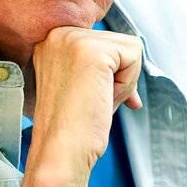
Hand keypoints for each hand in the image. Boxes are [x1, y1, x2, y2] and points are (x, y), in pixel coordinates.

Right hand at [28, 26, 143, 172]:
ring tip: (94, 100)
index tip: (99, 96)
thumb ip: (100, 64)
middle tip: (92, 101)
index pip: (104, 41)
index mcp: (52, 42)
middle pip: (118, 42)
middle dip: (118, 76)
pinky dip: (127, 83)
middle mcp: (58, 34)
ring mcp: (72, 40)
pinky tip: (102, 98)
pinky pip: (134, 56)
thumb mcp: (81, 83)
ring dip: (123, 80)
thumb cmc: (71, 127)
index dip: (112, 72)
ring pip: (130, 48)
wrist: (60, 151)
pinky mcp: (91, 50)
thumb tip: (134, 52)